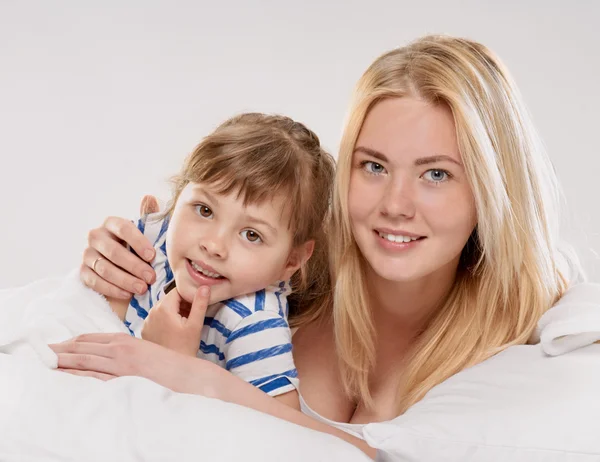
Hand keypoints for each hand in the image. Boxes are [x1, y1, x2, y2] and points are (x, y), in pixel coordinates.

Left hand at [48, 331, 217, 395]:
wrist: (186, 374)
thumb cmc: (169, 363)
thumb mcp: (146, 351)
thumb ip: (128, 351)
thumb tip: (112, 355)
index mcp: (125, 340)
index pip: (90, 338)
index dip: (71, 341)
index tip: (58, 345)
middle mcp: (119, 348)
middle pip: (82, 347)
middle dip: (60, 349)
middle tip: (43, 352)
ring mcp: (120, 364)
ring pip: (84, 359)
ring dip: (63, 360)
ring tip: (46, 361)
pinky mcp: (123, 378)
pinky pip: (94, 376)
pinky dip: (78, 374)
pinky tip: (66, 375)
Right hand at [80, 195, 159, 298]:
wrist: (122, 267)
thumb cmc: (137, 248)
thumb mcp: (145, 232)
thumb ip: (147, 216)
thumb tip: (150, 197)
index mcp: (112, 223)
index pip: (124, 229)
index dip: (138, 242)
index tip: (153, 256)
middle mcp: (96, 236)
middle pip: (114, 252)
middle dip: (134, 266)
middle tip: (151, 277)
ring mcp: (87, 254)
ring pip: (105, 268)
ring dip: (125, 280)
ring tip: (142, 288)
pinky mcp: (83, 272)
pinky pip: (95, 282)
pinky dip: (113, 289)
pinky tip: (128, 294)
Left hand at [142, 286, 209, 355]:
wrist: (171, 369)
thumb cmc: (185, 347)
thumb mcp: (195, 324)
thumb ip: (200, 303)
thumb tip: (204, 286)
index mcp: (163, 308)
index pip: (177, 291)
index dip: (188, 295)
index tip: (195, 305)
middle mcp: (151, 312)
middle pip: (169, 299)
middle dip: (181, 304)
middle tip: (191, 316)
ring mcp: (146, 322)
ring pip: (162, 308)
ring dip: (173, 312)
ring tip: (183, 325)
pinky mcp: (145, 330)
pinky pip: (156, 318)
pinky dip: (165, 320)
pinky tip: (173, 331)